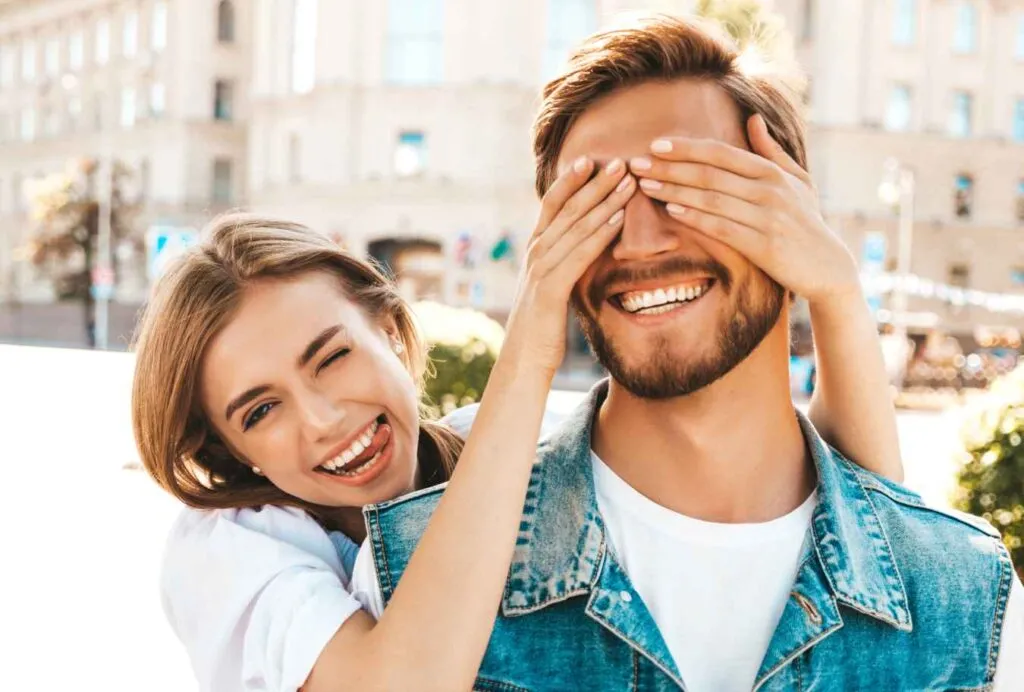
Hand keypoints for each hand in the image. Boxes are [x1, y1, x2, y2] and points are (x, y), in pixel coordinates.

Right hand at [503, 156, 635, 374]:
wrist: (523, 362)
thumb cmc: (542, 328)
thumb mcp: (553, 289)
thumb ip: (564, 266)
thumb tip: (583, 251)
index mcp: (536, 250)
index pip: (553, 205)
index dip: (572, 180)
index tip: (593, 158)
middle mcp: (535, 253)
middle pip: (567, 208)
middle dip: (594, 182)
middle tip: (620, 159)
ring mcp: (541, 269)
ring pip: (575, 225)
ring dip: (603, 200)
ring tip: (627, 179)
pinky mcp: (550, 289)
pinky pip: (579, 254)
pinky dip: (599, 233)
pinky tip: (618, 218)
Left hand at [630, 114, 860, 305]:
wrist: (828, 266)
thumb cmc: (807, 221)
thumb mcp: (798, 181)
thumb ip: (771, 151)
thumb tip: (752, 119)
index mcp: (773, 172)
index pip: (722, 153)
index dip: (687, 148)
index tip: (656, 144)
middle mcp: (770, 191)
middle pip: (710, 173)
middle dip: (670, 167)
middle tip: (636, 163)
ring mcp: (767, 218)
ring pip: (712, 199)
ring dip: (675, 190)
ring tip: (645, 184)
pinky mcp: (764, 246)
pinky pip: (722, 227)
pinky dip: (696, 217)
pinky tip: (672, 209)